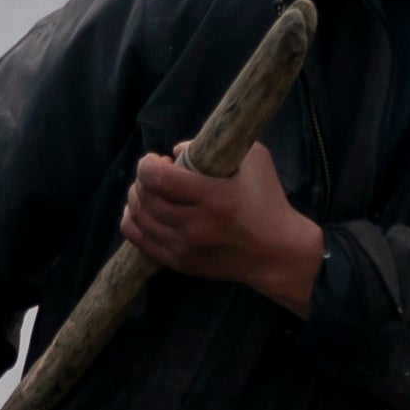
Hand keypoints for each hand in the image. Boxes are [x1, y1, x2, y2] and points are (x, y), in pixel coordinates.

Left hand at [123, 138, 321, 315]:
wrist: (277, 252)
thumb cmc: (267, 200)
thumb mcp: (254, 160)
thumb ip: (215, 146)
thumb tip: (174, 152)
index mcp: (214, 197)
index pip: (159, 179)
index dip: (147, 165)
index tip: (156, 159)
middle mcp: (196, 225)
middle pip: (147, 198)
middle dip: (142, 180)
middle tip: (152, 173)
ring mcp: (186, 248)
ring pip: (140, 219)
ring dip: (136, 199)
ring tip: (146, 189)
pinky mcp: (181, 264)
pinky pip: (141, 242)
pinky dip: (132, 222)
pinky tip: (139, 211)